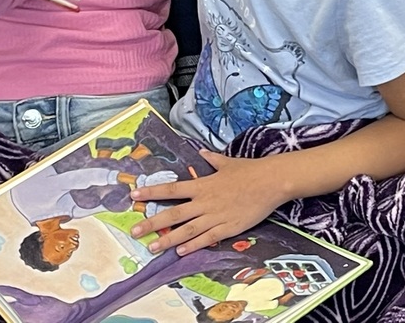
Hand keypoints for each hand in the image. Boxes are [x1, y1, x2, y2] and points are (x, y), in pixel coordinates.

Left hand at [128, 151, 284, 255]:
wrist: (270, 182)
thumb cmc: (249, 170)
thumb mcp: (227, 162)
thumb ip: (211, 160)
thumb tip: (201, 153)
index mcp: (202, 185)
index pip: (171, 189)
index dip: (152, 193)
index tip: (134, 195)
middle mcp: (204, 201)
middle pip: (173, 213)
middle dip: (152, 223)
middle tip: (135, 231)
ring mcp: (215, 216)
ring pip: (186, 230)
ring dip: (168, 239)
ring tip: (152, 248)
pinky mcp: (228, 228)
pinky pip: (206, 239)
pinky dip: (193, 245)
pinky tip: (180, 252)